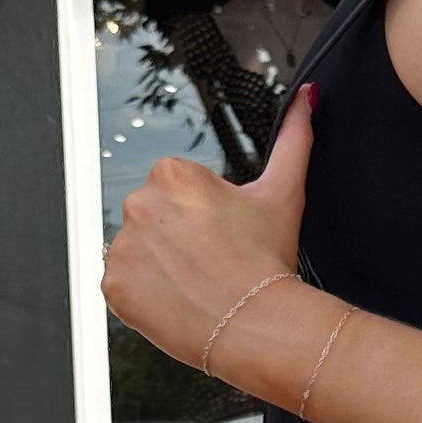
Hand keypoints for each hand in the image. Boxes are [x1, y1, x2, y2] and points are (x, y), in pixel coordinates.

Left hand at [100, 87, 314, 376]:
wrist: (256, 326)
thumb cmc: (269, 261)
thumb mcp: (284, 192)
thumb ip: (293, 138)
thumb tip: (308, 97)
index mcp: (172, 174)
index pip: (178, 191)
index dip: (203, 217)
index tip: (222, 237)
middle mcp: (138, 203)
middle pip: (154, 220)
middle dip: (178, 239)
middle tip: (212, 262)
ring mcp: (121, 247)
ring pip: (138, 252)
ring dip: (160, 266)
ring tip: (195, 284)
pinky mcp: (113, 285)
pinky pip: (122, 286)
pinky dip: (144, 296)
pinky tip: (177, 300)